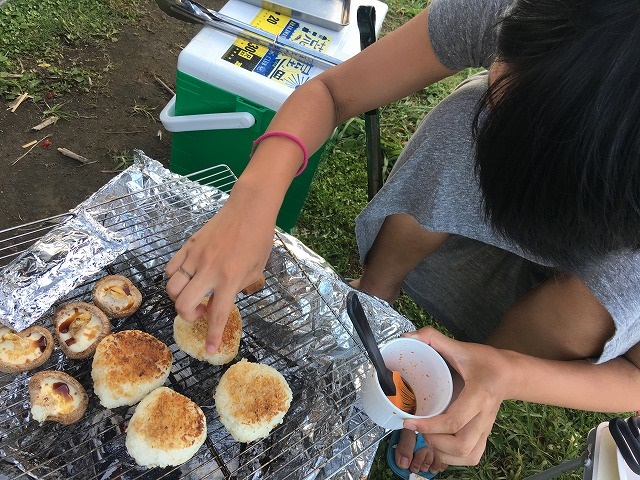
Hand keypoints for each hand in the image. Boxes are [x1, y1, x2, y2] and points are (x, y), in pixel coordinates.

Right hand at [165, 194, 274, 352]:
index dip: (213, 336)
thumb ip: (240, 287)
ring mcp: (196, 257)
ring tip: (195, 293)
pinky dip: (175, 278)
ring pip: (171, 287)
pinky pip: (171, 269)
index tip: (210, 349)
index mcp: (231, 278)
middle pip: (183, 304)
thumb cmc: (258, 238)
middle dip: (188, 315)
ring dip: (180, 297)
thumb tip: (223, 301)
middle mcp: (210, 270)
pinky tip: (188, 276)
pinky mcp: (188, 246)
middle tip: (201, 310)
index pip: (218, 314)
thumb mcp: (257, 269)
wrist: (249, 208)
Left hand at [401, 327, 513, 465]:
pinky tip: (440, 445)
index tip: (409, 421)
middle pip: (461, 445)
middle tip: (418, 427)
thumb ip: (433, 338)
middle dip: (434, 441)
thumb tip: (408, 336)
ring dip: (443, 452)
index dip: (429, 425)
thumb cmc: (485, 361)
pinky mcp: (485, 436)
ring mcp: (486, 429)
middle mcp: (484, 417)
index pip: (454, 421)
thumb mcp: (461, 347)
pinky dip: (454, 459)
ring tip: (428, 435)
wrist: (511, 373)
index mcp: (478, 395)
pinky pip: (472, 457)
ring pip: (468, 456)